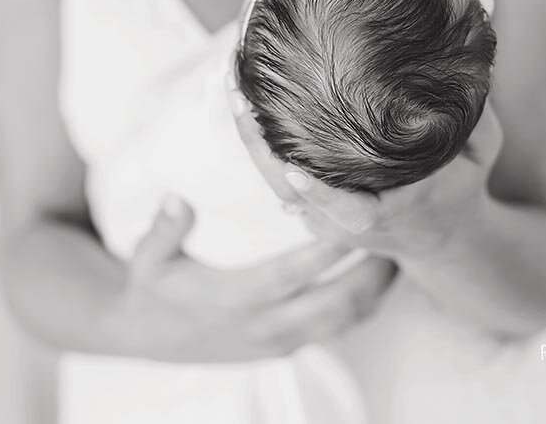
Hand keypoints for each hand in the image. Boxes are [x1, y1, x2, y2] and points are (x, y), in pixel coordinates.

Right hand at [105, 195, 396, 361]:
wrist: (146, 337)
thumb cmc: (153, 289)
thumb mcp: (149, 257)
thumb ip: (165, 228)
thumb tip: (176, 198)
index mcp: (235, 300)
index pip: (293, 273)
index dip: (330, 247)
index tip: (359, 218)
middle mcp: (265, 326)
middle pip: (337, 303)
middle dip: (373, 271)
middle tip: (399, 233)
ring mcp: (280, 341)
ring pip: (345, 321)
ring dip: (376, 289)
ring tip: (399, 251)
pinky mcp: (286, 347)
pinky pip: (337, 329)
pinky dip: (363, 304)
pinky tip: (377, 276)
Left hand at [229, 75, 503, 256]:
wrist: (444, 237)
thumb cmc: (463, 182)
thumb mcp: (482, 144)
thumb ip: (478, 92)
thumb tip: (482, 7)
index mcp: (392, 209)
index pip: (350, 211)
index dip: (321, 195)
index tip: (294, 170)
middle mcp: (351, 220)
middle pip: (291, 193)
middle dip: (259, 147)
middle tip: (237, 94)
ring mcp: (326, 218)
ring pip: (274, 185)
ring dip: (248, 139)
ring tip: (230, 84)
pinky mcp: (312, 209)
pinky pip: (275, 178)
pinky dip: (256, 142)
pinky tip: (240, 99)